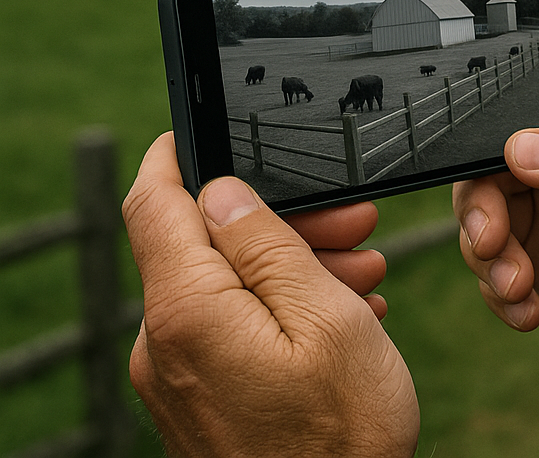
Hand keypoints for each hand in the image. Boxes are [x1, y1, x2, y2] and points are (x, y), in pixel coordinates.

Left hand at [123, 132, 418, 457]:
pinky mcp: (198, 404)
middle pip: (204, 244)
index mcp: (188, 310)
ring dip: (293, 266)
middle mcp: (165, 344)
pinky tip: (342, 316)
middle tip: (356, 225)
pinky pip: (230, 331)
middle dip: (280, 220)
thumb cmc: (342, 435)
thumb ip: (267, 244)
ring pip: (226, 287)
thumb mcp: (325, 317)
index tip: (204, 128)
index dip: (179, 155)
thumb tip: (222, 189)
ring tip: (366, 277)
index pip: (155, 204)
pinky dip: (281, 309)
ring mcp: (177, 379)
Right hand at [453, 24, 538, 382]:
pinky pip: (489, 255)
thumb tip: (521, 146)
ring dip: (484, 243)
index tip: (482, 91)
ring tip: (516, 282)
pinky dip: (495, 283)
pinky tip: (527, 307)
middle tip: (492, 234)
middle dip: (480, 184)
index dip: (521, 53)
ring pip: (482, 197)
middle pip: (497, 134)